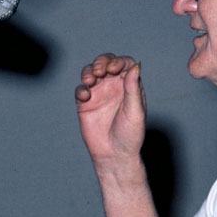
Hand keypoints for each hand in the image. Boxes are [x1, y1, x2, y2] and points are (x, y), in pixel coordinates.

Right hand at [75, 53, 146, 169]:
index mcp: (129, 86)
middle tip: (100, 70)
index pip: (125, 64)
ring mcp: (99, 94)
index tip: (113, 69)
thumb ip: (133, 89)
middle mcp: (114, 87)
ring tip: (90, 80)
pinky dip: (81, 89)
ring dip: (88, 71)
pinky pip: (80, 90)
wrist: (114, 155)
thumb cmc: (130, 135)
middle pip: (106, 63)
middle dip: (101, 62)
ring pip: (91, 72)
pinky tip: (86, 96)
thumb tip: (135, 67)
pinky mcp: (85, 104)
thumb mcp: (135, 111)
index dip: (118, 62)